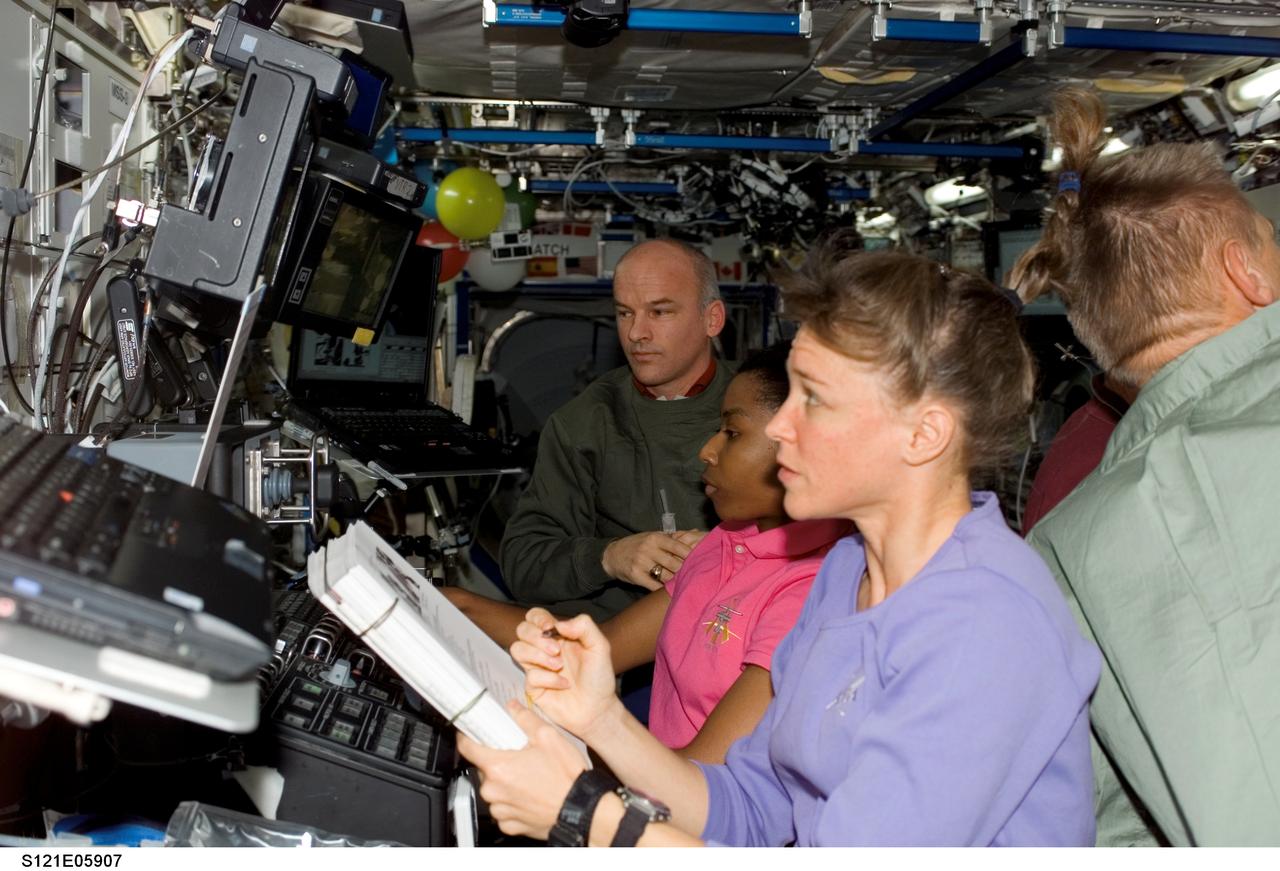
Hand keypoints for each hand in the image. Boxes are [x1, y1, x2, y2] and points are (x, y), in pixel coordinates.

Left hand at [456, 702, 587, 839]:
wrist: (581, 810)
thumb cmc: (567, 778)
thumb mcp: (549, 737)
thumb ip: (525, 719)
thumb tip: (513, 708)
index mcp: (499, 767)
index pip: (467, 748)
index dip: (467, 737)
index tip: (470, 733)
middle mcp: (495, 791)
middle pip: (483, 769)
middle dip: (497, 760)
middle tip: (517, 756)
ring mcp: (501, 810)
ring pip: (493, 790)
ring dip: (505, 783)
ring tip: (528, 777)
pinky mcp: (510, 825)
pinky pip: (502, 809)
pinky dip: (512, 801)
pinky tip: (529, 795)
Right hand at [511, 609, 620, 739]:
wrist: (597, 708)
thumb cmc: (599, 677)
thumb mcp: (600, 646)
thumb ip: (584, 626)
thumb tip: (558, 624)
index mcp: (558, 636)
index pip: (535, 616)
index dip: (538, 618)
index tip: (551, 628)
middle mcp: (544, 649)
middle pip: (521, 629)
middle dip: (537, 638)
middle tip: (557, 650)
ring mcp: (536, 667)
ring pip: (517, 649)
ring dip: (538, 656)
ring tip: (558, 666)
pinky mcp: (533, 686)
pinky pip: (530, 676)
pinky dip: (549, 679)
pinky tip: (564, 684)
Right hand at [601, 530, 702, 589]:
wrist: (611, 555)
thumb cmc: (637, 545)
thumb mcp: (653, 536)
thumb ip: (674, 537)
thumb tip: (696, 531)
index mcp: (655, 538)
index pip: (678, 547)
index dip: (691, 556)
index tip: (701, 562)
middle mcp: (649, 549)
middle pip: (675, 563)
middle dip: (686, 571)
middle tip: (695, 577)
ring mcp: (642, 563)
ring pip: (666, 576)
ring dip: (676, 582)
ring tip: (685, 585)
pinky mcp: (636, 576)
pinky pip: (655, 586)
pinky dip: (664, 590)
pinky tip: (670, 591)